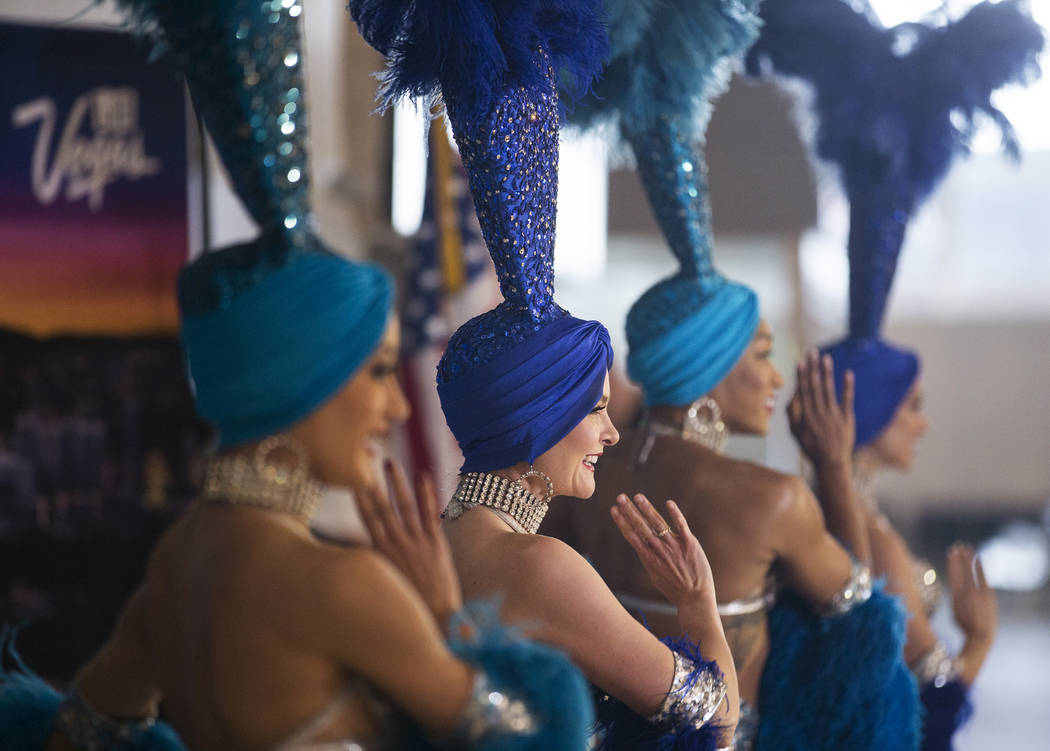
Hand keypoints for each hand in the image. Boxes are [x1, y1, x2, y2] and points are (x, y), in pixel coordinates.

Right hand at [357, 460, 462, 625]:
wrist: (435, 621)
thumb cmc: (407, 605)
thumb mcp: (383, 583)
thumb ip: (370, 562)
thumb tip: (352, 545)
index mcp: (380, 555)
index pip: (366, 519)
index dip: (360, 498)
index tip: (354, 480)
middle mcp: (396, 545)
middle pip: (382, 507)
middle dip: (375, 483)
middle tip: (368, 462)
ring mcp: (416, 543)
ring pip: (404, 505)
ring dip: (397, 482)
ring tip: (391, 463)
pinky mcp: (436, 544)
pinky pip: (430, 513)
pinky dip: (427, 494)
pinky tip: (425, 475)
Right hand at [610, 493, 714, 605]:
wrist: (695, 598)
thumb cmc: (674, 588)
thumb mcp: (655, 575)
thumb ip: (648, 558)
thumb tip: (640, 545)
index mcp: (648, 559)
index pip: (632, 536)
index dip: (622, 522)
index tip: (613, 510)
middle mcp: (660, 551)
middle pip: (641, 527)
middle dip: (629, 511)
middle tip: (620, 497)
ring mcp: (675, 546)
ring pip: (658, 523)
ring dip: (647, 509)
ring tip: (637, 497)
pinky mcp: (690, 544)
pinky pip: (681, 525)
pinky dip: (675, 514)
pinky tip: (668, 502)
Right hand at [788, 350, 854, 470]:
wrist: (831, 462)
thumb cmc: (811, 446)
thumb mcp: (795, 432)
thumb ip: (793, 412)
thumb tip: (794, 394)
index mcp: (806, 415)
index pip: (803, 390)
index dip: (802, 375)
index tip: (801, 361)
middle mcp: (819, 412)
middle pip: (815, 386)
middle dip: (813, 368)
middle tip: (812, 352)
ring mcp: (834, 415)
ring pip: (829, 390)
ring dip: (827, 373)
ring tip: (826, 358)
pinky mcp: (847, 418)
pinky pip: (847, 399)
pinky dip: (847, 386)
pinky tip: (847, 373)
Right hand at [948, 543, 996, 646]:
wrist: (981, 635)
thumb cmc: (966, 624)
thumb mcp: (956, 610)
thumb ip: (956, 596)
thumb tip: (956, 585)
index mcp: (955, 596)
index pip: (953, 574)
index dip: (952, 562)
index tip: (951, 552)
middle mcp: (966, 592)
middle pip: (961, 570)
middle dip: (959, 558)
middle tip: (957, 545)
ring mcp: (977, 593)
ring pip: (970, 572)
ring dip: (968, 559)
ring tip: (965, 548)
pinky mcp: (987, 594)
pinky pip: (982, 577)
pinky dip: (979, 567)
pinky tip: (977, 558)